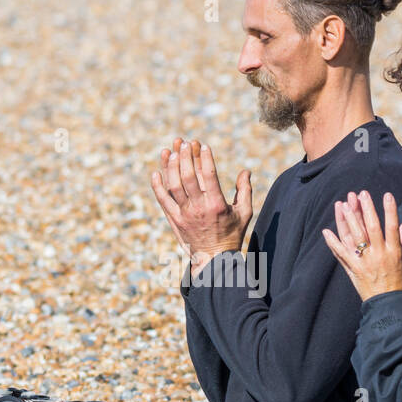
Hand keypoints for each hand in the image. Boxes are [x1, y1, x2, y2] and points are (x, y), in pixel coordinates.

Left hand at [151, 138, 252, 273]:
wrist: (213, 259)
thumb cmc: (232, 234)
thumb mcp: (244, 213)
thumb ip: (245, 191)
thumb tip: (245, 171)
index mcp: (216, 204)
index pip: (208, 175)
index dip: (204, 158)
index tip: (203, 145)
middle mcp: (198, 208)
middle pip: (188, 176)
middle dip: (185, 156)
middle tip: (185, 143)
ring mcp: (184, 214)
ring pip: (173, 185)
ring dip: (170, 166)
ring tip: (170, 151)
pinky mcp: (174, 219)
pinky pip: (162, 200)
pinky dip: (157, 186)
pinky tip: (156, 172)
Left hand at [321, 190, 401, 300]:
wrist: (387, 304)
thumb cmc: (398, 282)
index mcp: (393, 253)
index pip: (391, 227)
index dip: (390, 210)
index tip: (387, 195)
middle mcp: (377, 255)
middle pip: (370, 228)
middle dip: (364, 209)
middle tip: (359, 194)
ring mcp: (363, 262)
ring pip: (354, 237)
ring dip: (347, 220)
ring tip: (343, 204)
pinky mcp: (352, 270)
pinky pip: (340, 255)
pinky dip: (332, 243)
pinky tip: (326, 231)